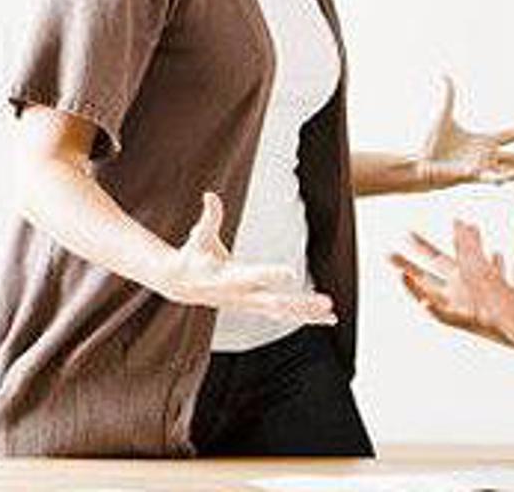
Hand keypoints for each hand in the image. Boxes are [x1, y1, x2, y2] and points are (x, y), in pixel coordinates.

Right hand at [160, 192, 336, 324]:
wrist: (181, 284)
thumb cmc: (193, 255)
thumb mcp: (199, 236)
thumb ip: (209, 217)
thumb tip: (210, 194)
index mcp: (229, 278)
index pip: (252, 277)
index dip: (269, 276)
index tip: (291, 274)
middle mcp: (242, 295)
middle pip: (275, 303)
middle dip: (301, 304)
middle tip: (327, 302)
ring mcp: (250, 303)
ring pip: (283, 312)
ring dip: (308, 312)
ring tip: (332, 312)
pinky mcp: (255, 305)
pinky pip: (283, 313)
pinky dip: (305, 316)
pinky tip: (327, 318)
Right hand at [390, 211, 513, 344]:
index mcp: (468, 275)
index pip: (439, 256)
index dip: (421, 245)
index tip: (406, 232)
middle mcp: (460, 290)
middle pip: (426, 274)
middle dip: (406, 263)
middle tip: (386, 253)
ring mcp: (461, 306)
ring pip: (428, 294)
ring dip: (413, 284)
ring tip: (398, 273)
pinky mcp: (467, 322)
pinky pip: (443, 316)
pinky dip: (432, 309)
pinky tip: (423, 300)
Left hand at [417, 77, 513, 188]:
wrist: (419, 162)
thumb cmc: (431, 144)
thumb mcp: (444, 115)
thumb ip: (448, 96)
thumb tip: (444, 75)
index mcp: (484, 142)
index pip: (511, 135)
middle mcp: (487, 156)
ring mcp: (482, 168)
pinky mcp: (473, 176)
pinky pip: (492, 178)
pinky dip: (500, 178)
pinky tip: (512, 178)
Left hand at [452, 220, 513, 387]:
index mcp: (511, 310)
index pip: (483, 276)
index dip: (473, 252)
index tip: (466, 230)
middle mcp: (501, 312)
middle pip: (474, 276)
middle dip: (465, 248)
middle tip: (458, 222)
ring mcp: (504, 314)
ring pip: (479, 282)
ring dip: (473, 256)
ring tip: (470, 232)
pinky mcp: (511, 315)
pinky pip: (491, 288)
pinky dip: (486, 268)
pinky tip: (495, 255)